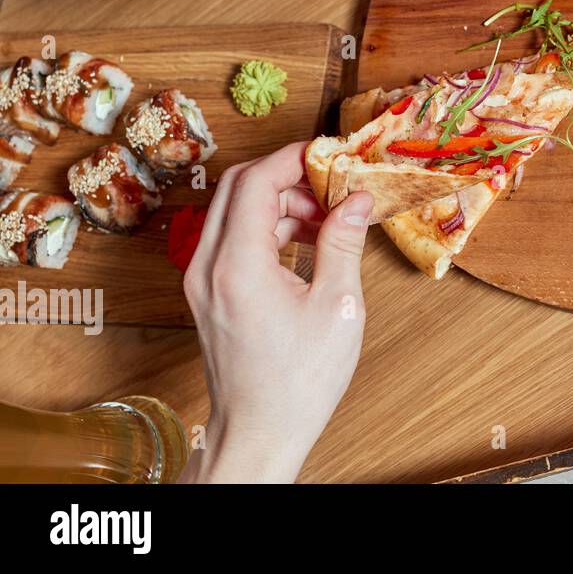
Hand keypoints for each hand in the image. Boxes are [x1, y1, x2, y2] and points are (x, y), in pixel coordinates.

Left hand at [179, 143, 373, 483]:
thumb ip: (344, 243)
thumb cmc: (298, 382)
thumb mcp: (338, 307)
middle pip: (236, 187)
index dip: (295, 158)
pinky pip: (232, 237)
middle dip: (287, 176)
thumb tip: (357, 200)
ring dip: (279, 202)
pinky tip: (305, 244)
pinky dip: (267, 227)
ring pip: (233, 210)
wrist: (258, 432)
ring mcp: (200, 279)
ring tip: (327, 222)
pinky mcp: (206, 292)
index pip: (256, 181)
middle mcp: (207, 266)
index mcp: (237, 267)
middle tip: (332, 187)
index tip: (331, 155)